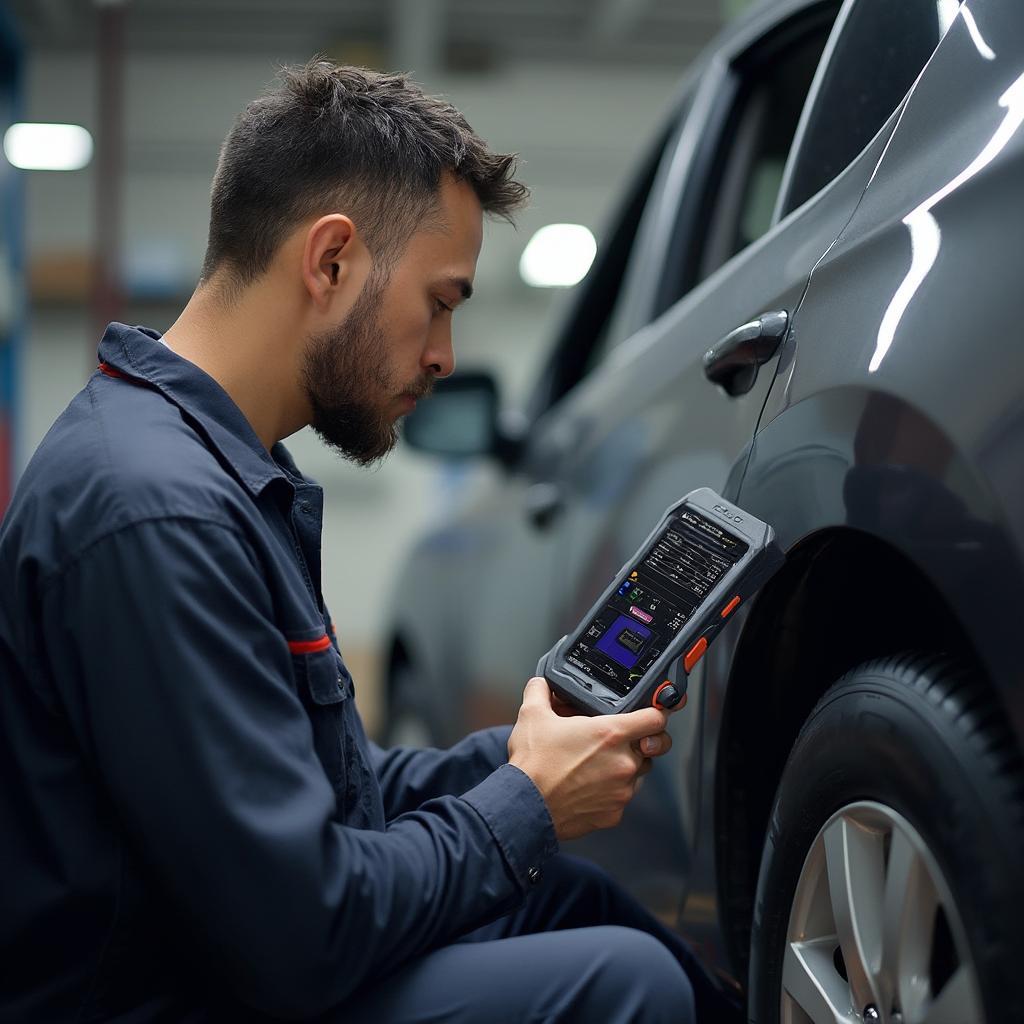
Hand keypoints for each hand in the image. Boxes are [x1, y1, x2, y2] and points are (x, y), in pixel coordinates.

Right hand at [508, 677, 673, 840]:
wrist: (525, 807)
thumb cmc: (533, 765)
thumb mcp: (532, 716)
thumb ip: (541, 691)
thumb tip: (541, 684)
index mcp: (611, 734)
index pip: (656, 718)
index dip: (656, 712)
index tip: (651, 713)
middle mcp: (623, 763)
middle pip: (652, 747)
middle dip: (641, 741)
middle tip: (619, 740)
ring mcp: (621, 791)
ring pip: (638, 774)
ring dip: (625, 767)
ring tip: (597, 764)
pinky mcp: (614, 814)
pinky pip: (621, 798)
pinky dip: (610, 792)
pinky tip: (588, 787)